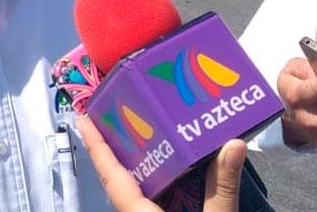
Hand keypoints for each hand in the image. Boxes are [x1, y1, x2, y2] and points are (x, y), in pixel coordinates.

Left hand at [76, 115, 245, 211]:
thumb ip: (222, 188)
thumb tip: (235, 144)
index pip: (111, 174)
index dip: (95, 144)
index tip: (81, 116)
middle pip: (119, 180)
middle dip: (117, 148)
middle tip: (122, 112)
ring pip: (135, 193)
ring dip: (139, 166)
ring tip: (146, 132)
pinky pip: (150, 204)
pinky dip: (158, 185)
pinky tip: (174, 172)